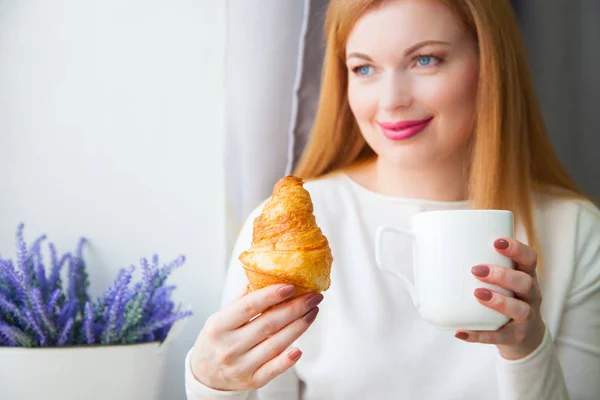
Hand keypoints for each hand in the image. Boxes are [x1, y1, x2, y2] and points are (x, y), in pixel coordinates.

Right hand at [190, 284, 321, 390]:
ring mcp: (240, 366)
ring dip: (298, 327)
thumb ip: (241, 299)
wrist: (206, 374)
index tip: (291, 286)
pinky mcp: (252, 380)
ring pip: (275, 345)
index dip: (270, 295)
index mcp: (219, 326)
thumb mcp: (220, 318)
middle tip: (314, 296)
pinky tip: (300, 348)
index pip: (248, 307)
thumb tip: (265, 276)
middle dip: (295, 308)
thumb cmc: (217, 339)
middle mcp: (229, 347)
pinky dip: (287, 360)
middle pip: (268, 325)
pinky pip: (273, 370)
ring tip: (313, 312)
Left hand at [454, 238, 545, 359]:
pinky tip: (461, 331)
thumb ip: (484, 265)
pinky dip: (479, 335)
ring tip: (477, 294)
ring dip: (498, 301)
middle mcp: (531, 296)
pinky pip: (498, 337)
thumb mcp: (504, 281)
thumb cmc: (507, 298)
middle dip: (502, 275)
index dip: (516, 249)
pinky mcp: (515, 337)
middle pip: (525, 283)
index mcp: (526, 276)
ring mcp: (526, 319)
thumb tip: (437, 250)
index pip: (529, 259)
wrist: (526, 337)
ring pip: (519, 309)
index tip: (497, 242)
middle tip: (476, 270)